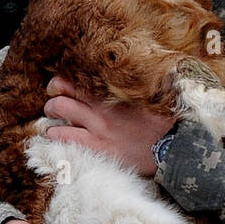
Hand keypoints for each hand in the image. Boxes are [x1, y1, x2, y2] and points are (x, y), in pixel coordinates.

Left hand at [43, 76, 174, 176]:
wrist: (174, 147)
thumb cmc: (165, 122)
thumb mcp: (150, 98)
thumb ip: (135, 88)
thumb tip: (133, 76)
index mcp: (114, 92)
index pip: (80, 78)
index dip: (65, 79)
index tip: (63, 84)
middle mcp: (102, 106)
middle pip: (62, 89)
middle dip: (53, 93)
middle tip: (54, 99)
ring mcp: (97, 126)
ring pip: (58, 108)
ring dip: (49, 112)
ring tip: (51, 118)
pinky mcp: (97, 146)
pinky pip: (65, 136)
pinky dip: (54, 134)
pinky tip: (53, 135)